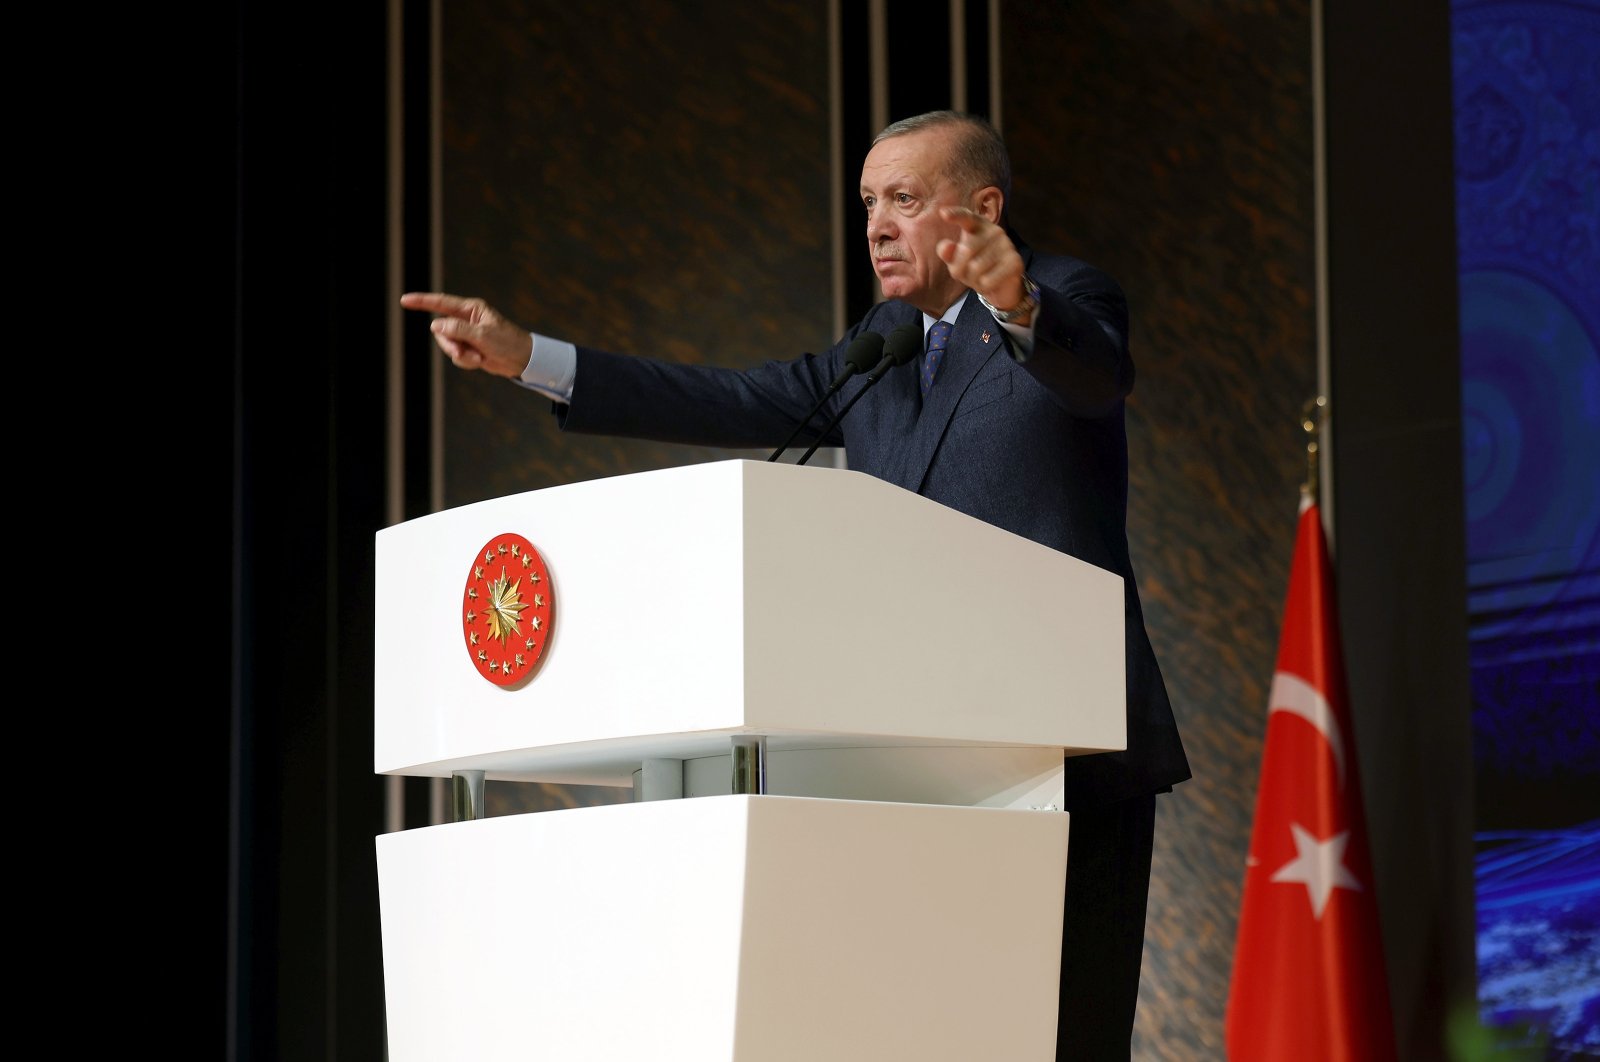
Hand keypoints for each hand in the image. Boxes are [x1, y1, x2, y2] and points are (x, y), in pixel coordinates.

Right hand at [399, 292, 530, 377]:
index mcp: (471, 309)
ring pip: (448, 345)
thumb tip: (435, 325)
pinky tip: (480, 362)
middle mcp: (466, 319)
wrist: (522, 360)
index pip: (441, 303)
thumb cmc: (507, 342)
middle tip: (464, 353)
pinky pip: (456, 356)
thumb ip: (458, 329)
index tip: (404, 300)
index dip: (422, 301)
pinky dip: (466, 362)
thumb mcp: (482, 335)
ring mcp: (466, 334)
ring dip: (461, 355)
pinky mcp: (469, 348)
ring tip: (478, 358)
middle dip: (450, 345)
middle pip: (441, 330)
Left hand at [935, 206, 1028, 319]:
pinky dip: (984, 286)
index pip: (966, 217)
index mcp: (978, 225)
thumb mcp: (957, 261)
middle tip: (968, 273)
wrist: (1002, 285)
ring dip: (973, 280)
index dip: (956, 215)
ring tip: (981, 277)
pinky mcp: (1015, 261)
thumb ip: (948, 253)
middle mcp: (994, 231)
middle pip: (966, 251)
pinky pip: (988, 280)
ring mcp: (1007, 244)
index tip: (943, 213)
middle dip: (960, 269)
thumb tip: (945, 246)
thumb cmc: (975, 268)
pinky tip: (991, 283)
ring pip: (976, 268)